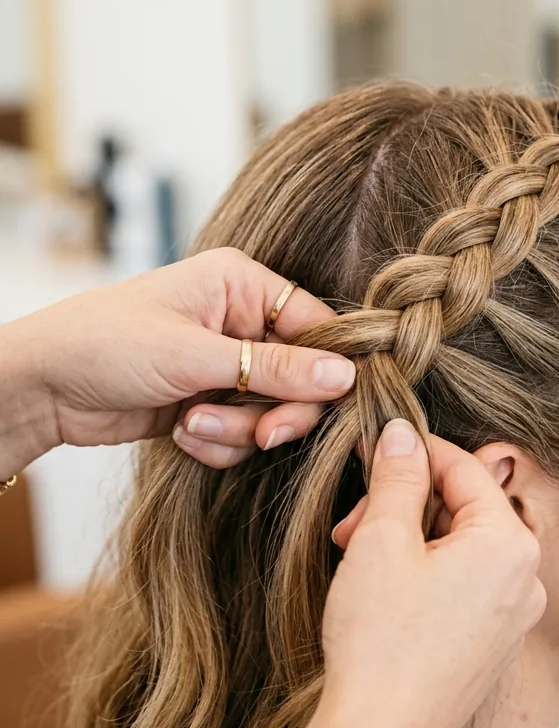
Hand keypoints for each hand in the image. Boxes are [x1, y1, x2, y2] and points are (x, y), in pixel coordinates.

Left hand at [5, 248, 355, 469]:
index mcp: (241, 284)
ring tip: (191, 424)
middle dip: (277, 411)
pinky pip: (243, 434)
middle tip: (262, 433)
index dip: (324, 369)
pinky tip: (181, 432)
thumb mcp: (196, 355)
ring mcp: (225, 365)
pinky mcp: (209, 403)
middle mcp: (240, 321)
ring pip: (271, 412)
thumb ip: (275, 369)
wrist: (44, 388)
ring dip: (237, 431)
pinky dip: (217, 443)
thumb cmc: (107, 344)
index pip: (315, 326)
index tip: (323, 404)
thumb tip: (345, 376)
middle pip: (301, 377)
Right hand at [320, 420, 546, 727]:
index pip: (465, 468)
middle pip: (464, 510)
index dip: (413, 451)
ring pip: (461, 550)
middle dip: (404, 506)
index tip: (374, 447)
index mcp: (511, 544)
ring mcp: (514, 619)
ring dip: (408, 541)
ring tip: (356, 558)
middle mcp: (528, 580)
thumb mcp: (381, 540)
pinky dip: (423, 576)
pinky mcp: (493, 649)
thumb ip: (398, 476)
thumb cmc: (381, 642)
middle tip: (351, 524)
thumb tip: (403, 433)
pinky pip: (464, 588)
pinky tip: (381, 592)